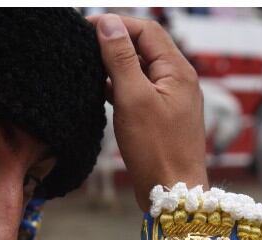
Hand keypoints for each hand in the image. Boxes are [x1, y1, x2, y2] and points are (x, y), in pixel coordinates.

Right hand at [88, 14, 208, 211]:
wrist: (172, 193)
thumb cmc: (156, 150)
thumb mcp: (133, 99)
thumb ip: (121, 59)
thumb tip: (109, 25)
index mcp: (178, 70)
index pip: (147, 30)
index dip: (117, 24)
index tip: (87, 26)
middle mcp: (178, 80)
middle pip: (145, 46)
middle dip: (115, 41)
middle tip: (83, 44)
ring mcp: (171, 99)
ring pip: (140, 68)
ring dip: (115, 63)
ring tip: (87, 65)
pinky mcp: (161, 116)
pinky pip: (139, 90)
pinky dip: (119, 85)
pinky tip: (99, 91)